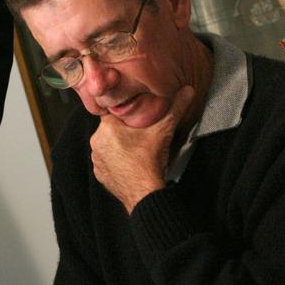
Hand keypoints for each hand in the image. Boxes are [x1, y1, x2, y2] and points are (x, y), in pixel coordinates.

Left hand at [90, 86, 194, 212]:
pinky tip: (132, 162)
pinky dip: (118, 160)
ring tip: (139, 149)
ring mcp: (96, 160)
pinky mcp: (100, 174)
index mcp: (106, 127)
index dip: (129, 112)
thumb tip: (188, 90)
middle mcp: (96, 142)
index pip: (115, 111)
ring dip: (121, 144)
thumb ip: (175, 108)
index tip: (140, 115)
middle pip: (112, 127)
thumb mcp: (164, 131)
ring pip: (109, 144)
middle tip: (144, 133)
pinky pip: (108, 161)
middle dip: (126, 129)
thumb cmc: (150, 161)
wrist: (144, 195)